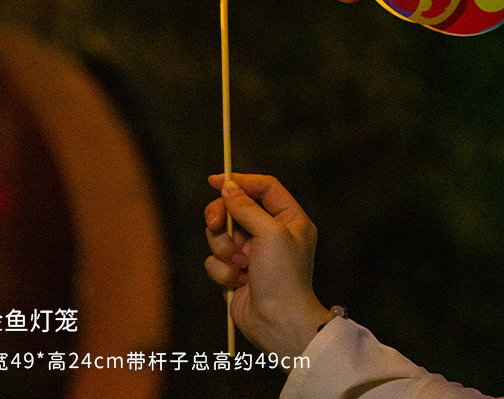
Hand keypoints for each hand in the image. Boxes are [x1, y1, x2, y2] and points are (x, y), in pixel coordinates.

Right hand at [204, 173, 333, 364]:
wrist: (278, 323)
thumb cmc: (283, 276)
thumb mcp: (270, 232)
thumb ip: (246, 207)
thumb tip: (227, 188)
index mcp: (289, 219)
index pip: (264, 188)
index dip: (240, 181)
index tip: (215, 180)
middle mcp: (271, 233)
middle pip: (235, 208)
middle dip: (222, 217)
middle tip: (215, 224)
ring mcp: (252, 253)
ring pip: (221, 234)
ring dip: (224, 249)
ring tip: (239, 265)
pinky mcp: (236, 272)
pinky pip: (215, 259)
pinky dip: (222, 270)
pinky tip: (237, 283)